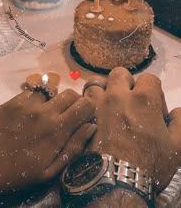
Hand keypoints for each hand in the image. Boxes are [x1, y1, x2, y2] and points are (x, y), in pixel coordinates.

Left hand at [0, 88, 95, 202]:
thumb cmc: (18, 172)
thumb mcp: (50, 171)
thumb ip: (73, 148)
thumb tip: (90, 127)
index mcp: (57, 130)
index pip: (85, 105)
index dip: (88, 109)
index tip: (84, 117)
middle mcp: (45, 111)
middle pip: (71, 93)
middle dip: (74, 101)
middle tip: (68, 114)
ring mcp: (28, 103)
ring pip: (52, 90)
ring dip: (55, 99)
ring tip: (47, 111)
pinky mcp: (14, 100)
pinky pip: (33, 92)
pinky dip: (37, 99)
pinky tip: (30, 111)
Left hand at [84, 67, 180, 192]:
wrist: (114, 181)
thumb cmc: (149, 164)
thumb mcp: (177, 146)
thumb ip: (180, 123)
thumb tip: (176, 111)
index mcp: (143, 99)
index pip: (149, 78)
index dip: (154, 92)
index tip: (155, 109)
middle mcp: (118, 95)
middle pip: (120, 74)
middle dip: (127, 83)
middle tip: (130, 102)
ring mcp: (97, 104)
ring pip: (97, 82)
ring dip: (104, 90)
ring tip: (108, 105)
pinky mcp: (83, 116)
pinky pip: (83, 99)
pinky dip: (89, 102)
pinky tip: (95, 115)